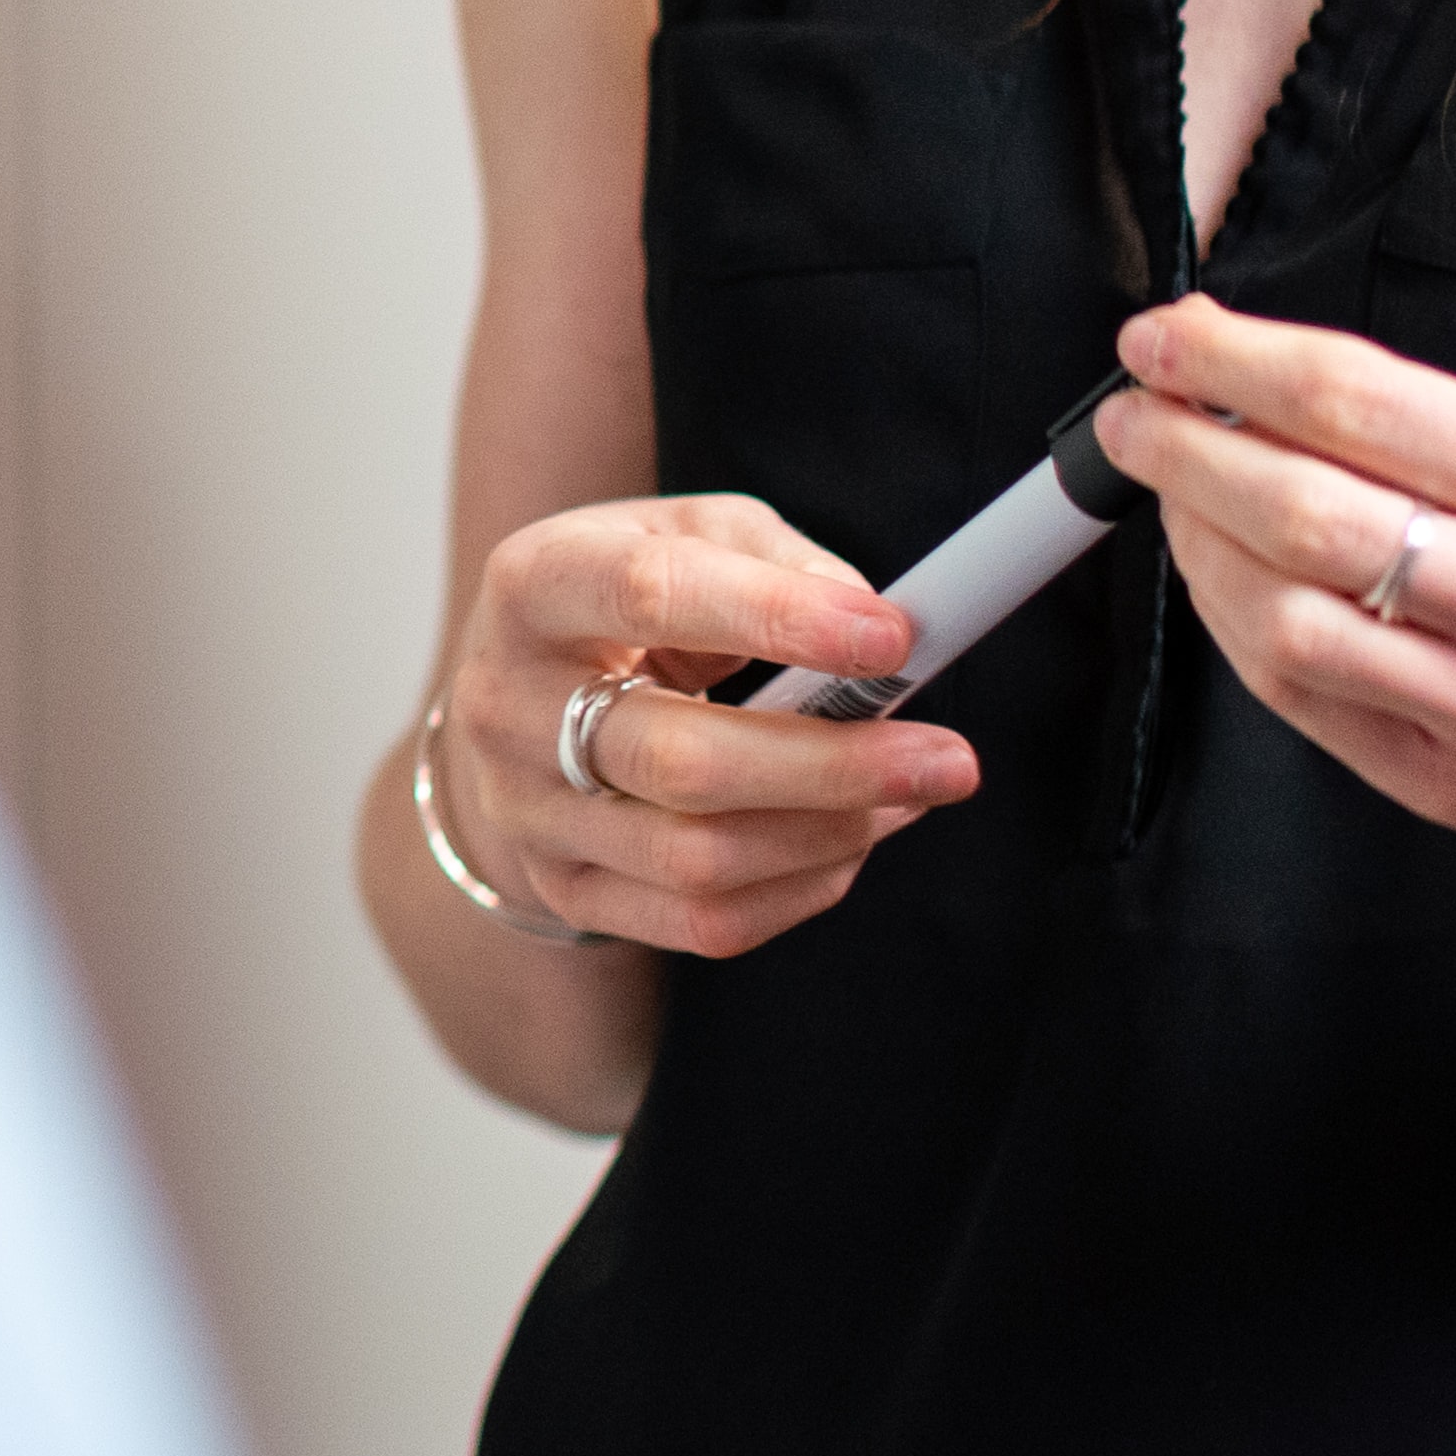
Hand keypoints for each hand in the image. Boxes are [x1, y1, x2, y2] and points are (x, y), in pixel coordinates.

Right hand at [430, 491, 976, 959]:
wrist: (522, 696)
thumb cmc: (626, 600)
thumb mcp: (688, 533)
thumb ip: (779, 561)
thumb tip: (874, 627)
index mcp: (533, 585)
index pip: (647, 595)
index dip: (777, 618)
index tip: (893, 639)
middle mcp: (506, 705)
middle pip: (679, 761)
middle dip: (834, 766)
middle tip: (949, 759)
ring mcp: (526, 811)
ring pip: (696, 858)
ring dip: (832, 834)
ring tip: (911, 794)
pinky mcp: (562, 889)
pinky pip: (701, 922)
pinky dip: (801, 888)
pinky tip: (851, 840)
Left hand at [1095, 296, 1455, 930]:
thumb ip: (1433, 433)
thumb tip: (1259, 379)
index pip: (1362, 404)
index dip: (1234, 362)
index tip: (1165, 337)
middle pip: (1305, 512)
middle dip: (1186, 450)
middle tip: (1134, 412)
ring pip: (1286, 619)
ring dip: (1194, 544)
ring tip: (1171, 493)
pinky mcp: (1447, 788)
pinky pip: (1299, 700)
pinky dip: (1234, 626)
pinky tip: (1217, 577)